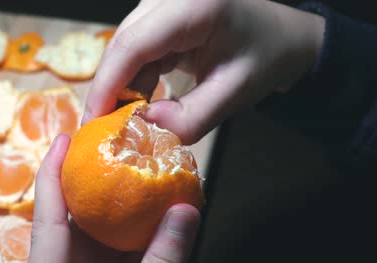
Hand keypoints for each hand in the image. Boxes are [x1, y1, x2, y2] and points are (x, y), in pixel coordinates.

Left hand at [17, 135, 200, 262]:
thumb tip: (185, 213)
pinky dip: (142, 245)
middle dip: (102, 193)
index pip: (47, 226)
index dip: (53, 177)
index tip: (65, 139)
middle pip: (78, 231)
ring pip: (105, 247)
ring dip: (129, 218)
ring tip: (147, 181)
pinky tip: (160, 220)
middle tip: (119, 153)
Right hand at [85, 0, 323, 143]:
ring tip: (124, 125)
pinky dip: (136, 80)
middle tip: (102, 134)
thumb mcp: (233, 93)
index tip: (93, 124)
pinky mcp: (161, 15)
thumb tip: (144, 127)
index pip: (134, 43)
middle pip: (123, 44)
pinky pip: (137, 49)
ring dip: (123, 88)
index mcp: (194, 6)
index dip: (107, 84)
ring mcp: (164, 3)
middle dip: (110, 90)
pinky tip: (141, 105)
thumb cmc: (266, 58)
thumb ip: (190, 117)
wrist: (283, 36)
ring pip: (126, 48)